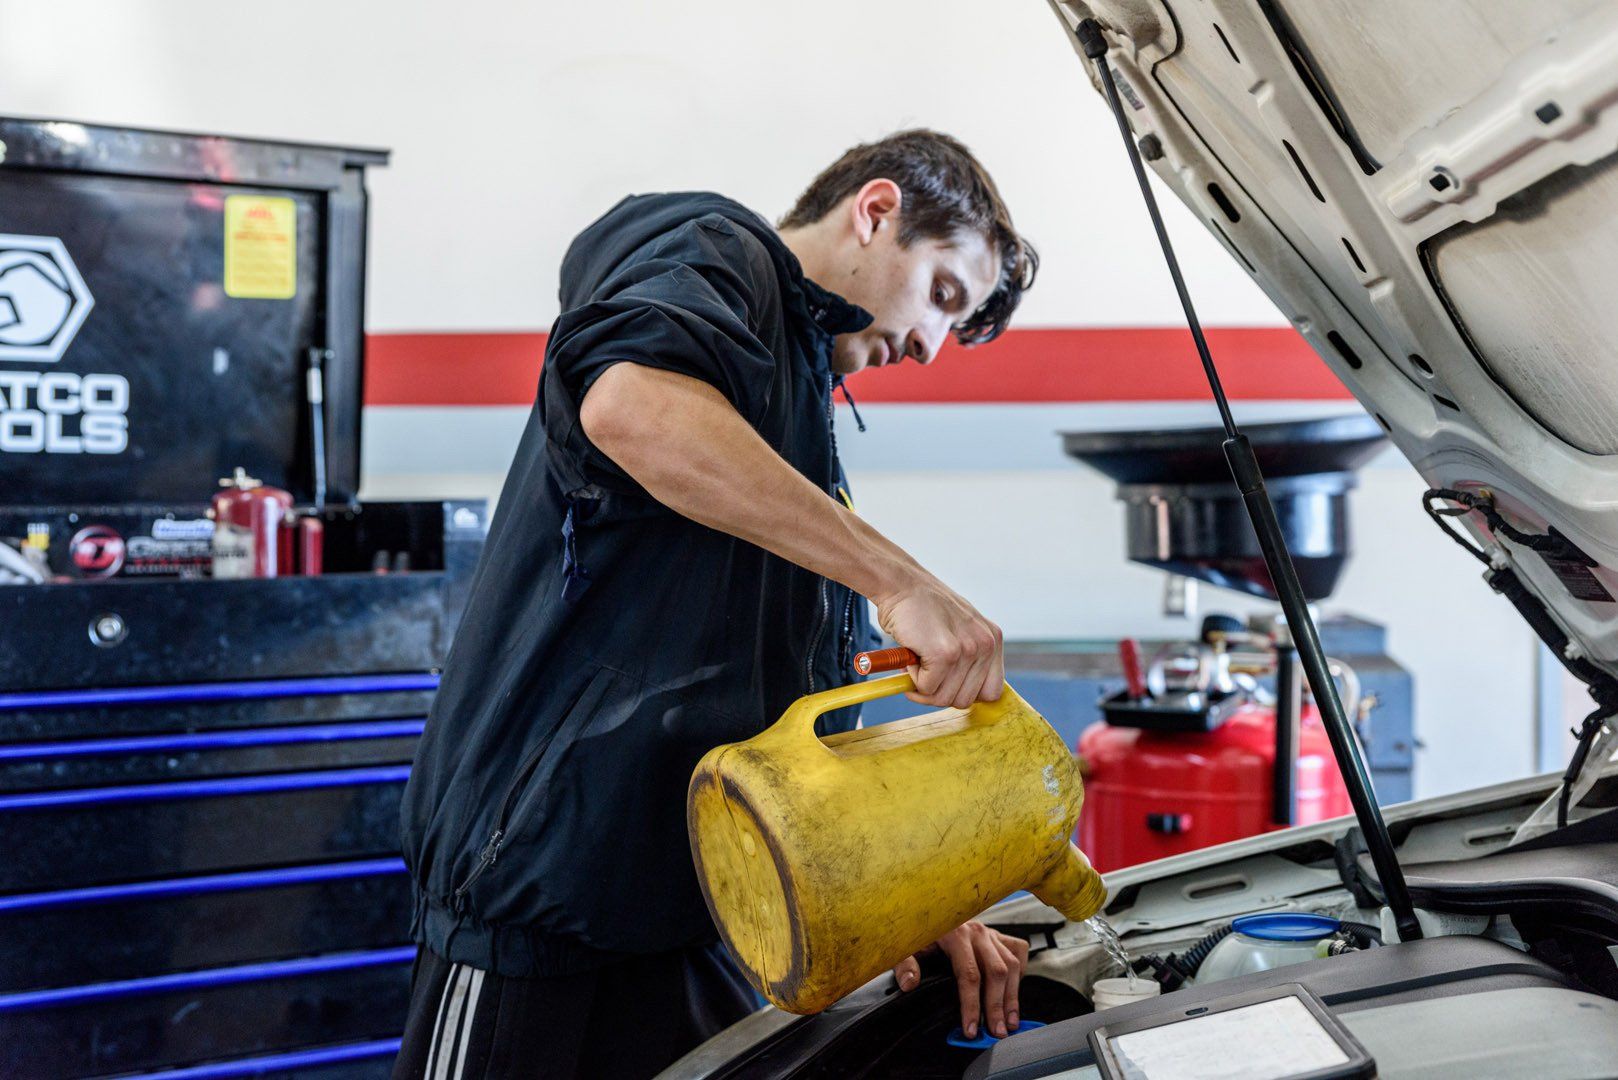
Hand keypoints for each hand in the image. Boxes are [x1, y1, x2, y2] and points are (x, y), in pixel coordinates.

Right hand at [873, 575, 1003, 707]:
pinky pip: (926, 688)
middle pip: (965, 700)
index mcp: (993, 641)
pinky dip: (912, 678)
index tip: (945, 685)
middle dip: (939, 693)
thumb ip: (969, 657)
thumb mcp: (959, 629)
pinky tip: (911, 654)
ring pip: (943, 698)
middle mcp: (986, 645)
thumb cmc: (923, 609)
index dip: (965, 694)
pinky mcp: (945, 653)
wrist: (901, 585)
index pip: (991, 692)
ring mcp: (967, 650)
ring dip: (923, 685)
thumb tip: (962, 695)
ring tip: (917, 658)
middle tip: (924, 672)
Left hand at [893, 921, 1029, 1039]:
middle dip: (997, 1006)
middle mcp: (977, 932)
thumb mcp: (904, 945)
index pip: (969, 974)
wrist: (927, 910)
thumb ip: (904, 964)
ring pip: (1011, 965)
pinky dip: (1020, 971)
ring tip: (1010, 1021)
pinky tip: (1013, 991)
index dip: (972, 1005)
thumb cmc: (919, 931)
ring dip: (1013, 997)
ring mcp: (990, 933)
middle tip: (997, 1032)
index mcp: (955, 934)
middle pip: (996, 973)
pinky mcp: (998, 935)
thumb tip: (909, 983)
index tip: (971, 1028)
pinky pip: (1017, 952)